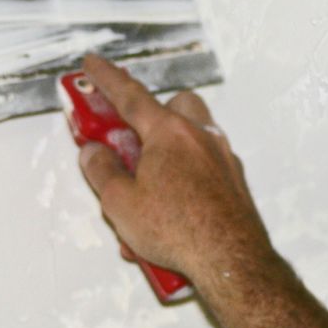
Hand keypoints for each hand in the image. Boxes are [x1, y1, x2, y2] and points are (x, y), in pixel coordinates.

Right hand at [75, 53, 277, 288]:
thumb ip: (102, 172)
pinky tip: (171, 216)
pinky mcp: (234, 184)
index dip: (106, 80)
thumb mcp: (121, 203)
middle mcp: (200, 138)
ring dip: (166, 159)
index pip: (130, 96)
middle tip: (131, 139)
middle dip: (152, 115)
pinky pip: (203, 173)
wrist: (230, 261)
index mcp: (169, 133)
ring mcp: (222, 159)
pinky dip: (183, 186)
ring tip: (147, 197)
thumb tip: (94, 153)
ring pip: (190, 142)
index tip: (93, 66)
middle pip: (175, 108)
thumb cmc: (180, 230)